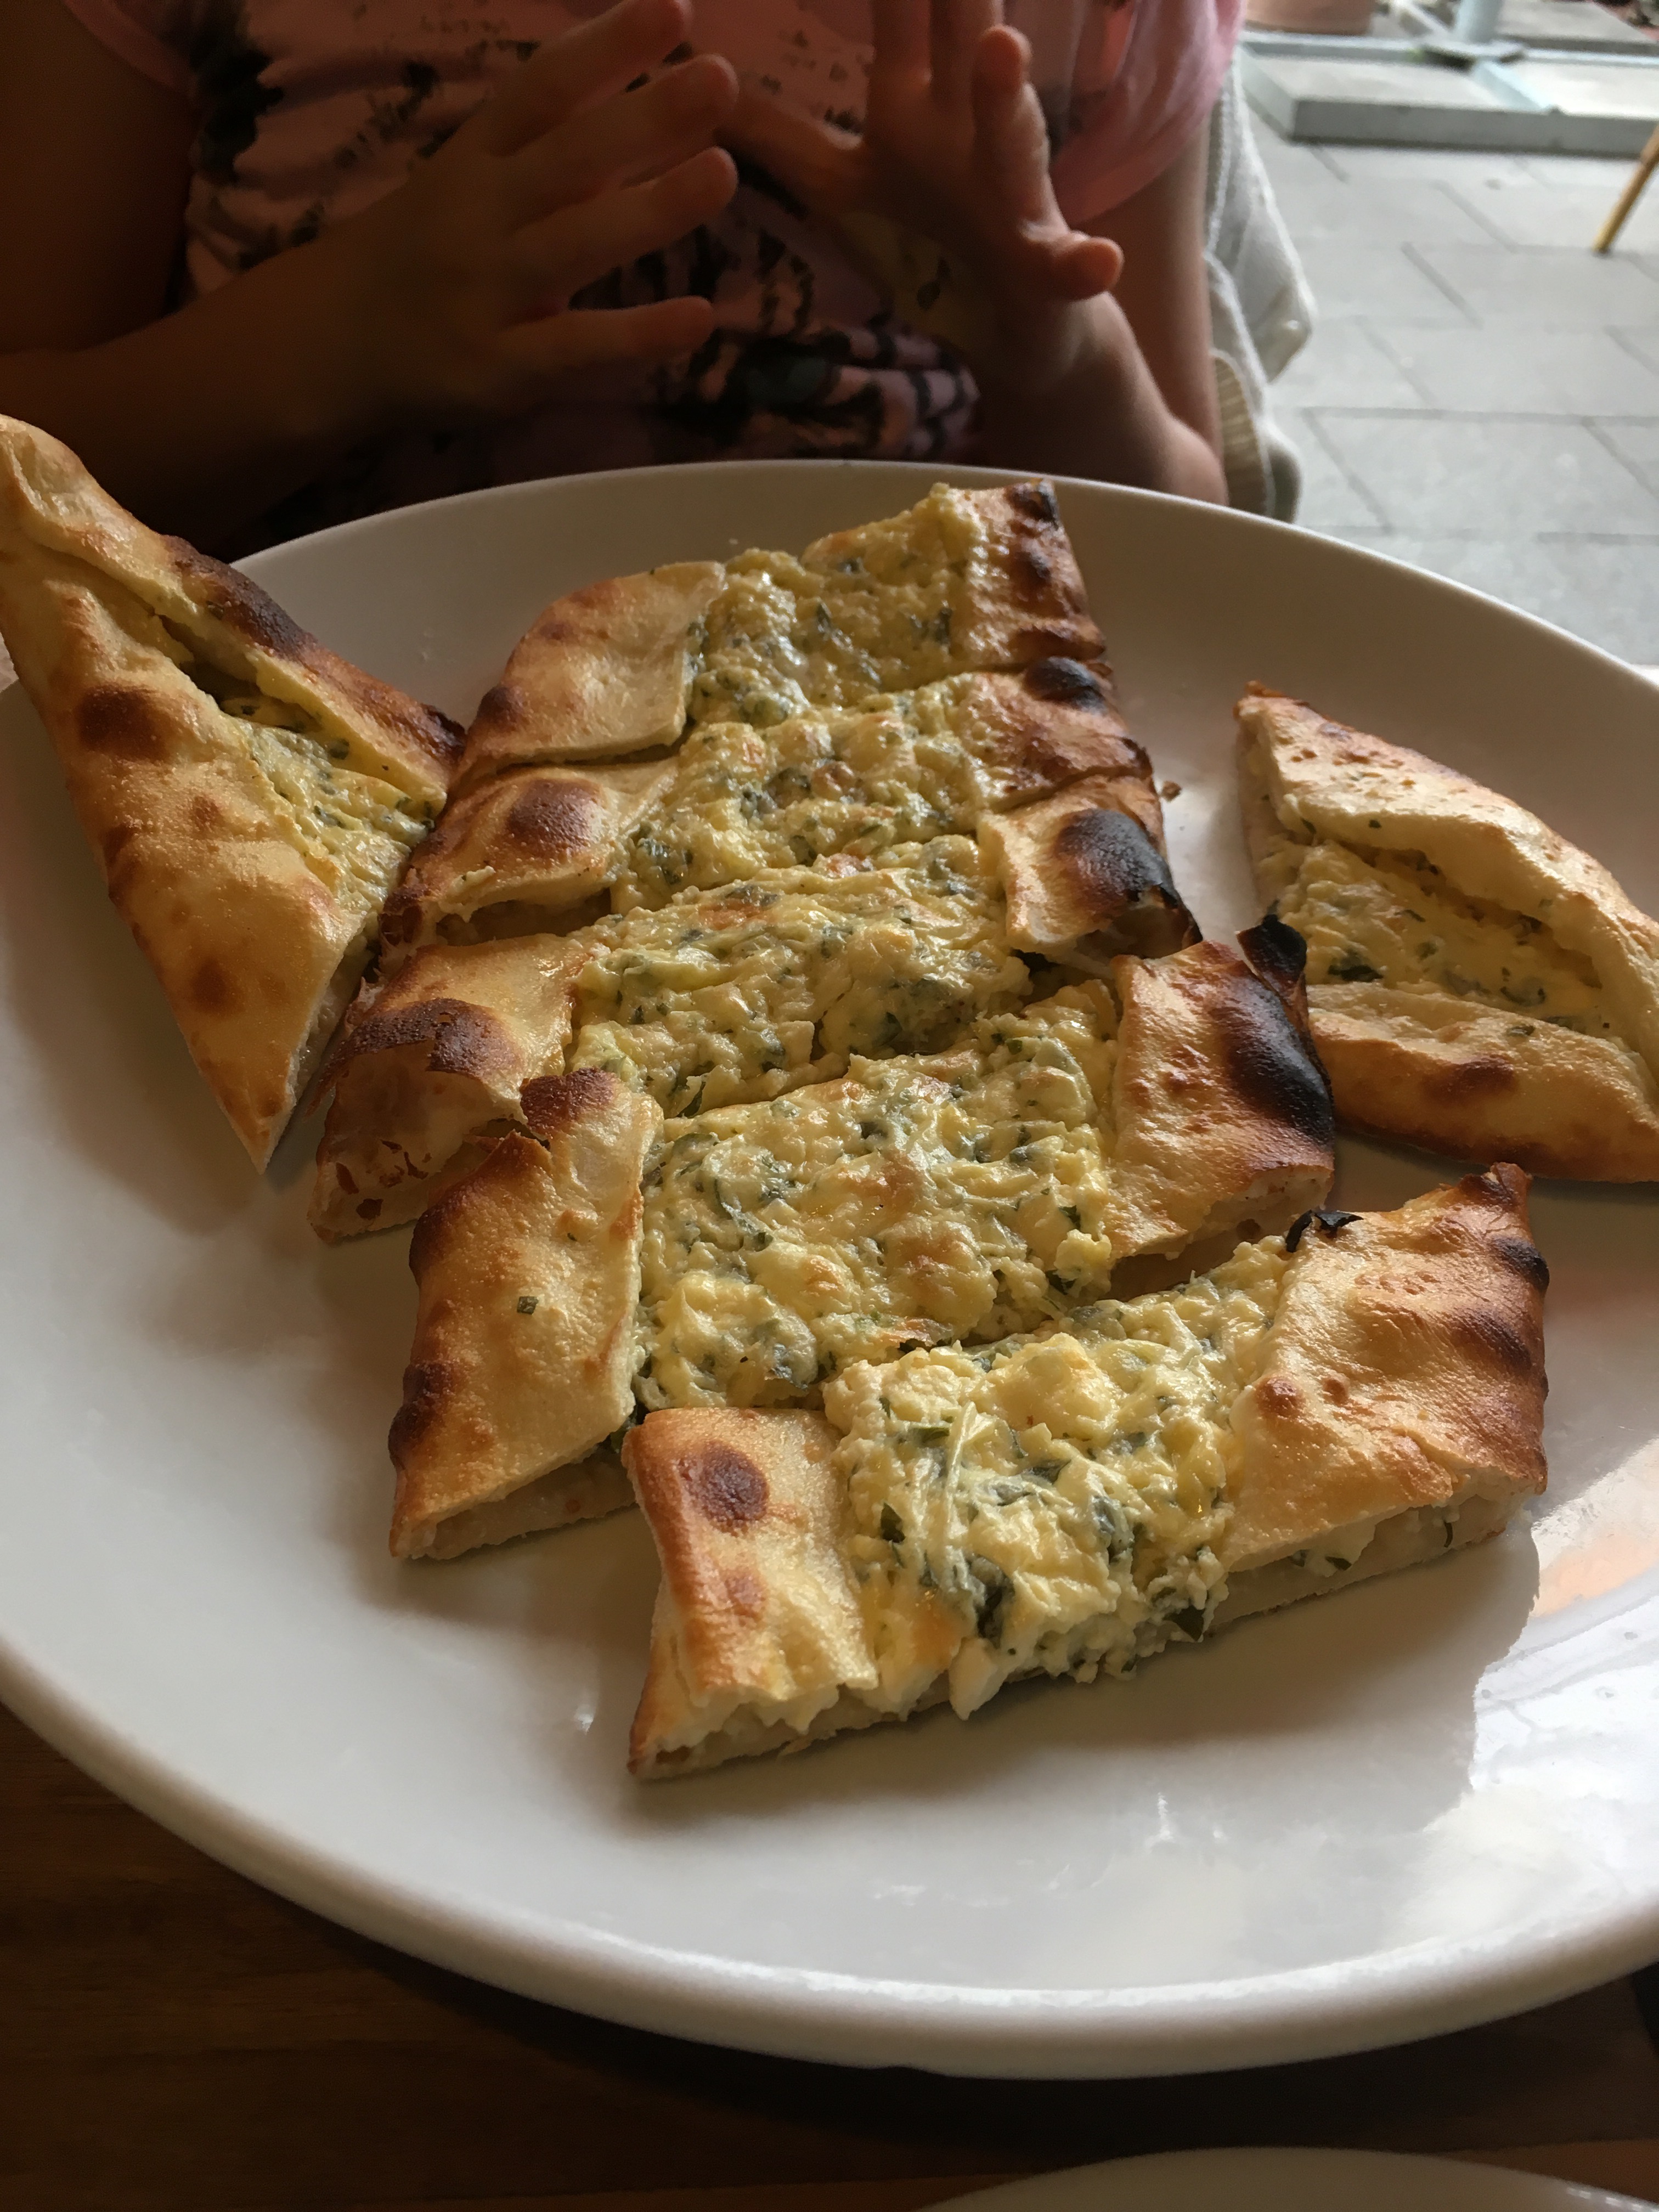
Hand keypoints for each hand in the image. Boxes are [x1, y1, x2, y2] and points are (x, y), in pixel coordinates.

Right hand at [322, 0, 738, 434]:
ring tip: (722, 171)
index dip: (606, 46)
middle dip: (644, 116)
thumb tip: (656, 101)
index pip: (542, 89)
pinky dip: (637, 335)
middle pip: (568, 157)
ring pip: (576, 244)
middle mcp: (480, 216)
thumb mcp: (472, 182)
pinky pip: (576, 349)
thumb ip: (553, 147)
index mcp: (474, 158)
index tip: (675, 11)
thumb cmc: (426, 251)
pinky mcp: (499, 368)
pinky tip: (698, 318)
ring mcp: (488, 293)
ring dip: (652, 209)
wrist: (336, 341)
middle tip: (720, 80)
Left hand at [720, 0, 1120, 385]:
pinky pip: (1066, 264)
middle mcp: (967, 127)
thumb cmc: (927, 241)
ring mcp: (1013, 193)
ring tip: (1002, 48)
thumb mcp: (840, 185)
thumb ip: (779, 136)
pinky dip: (1084, 262)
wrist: (1016, 326)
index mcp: (916, 102)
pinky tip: (1100, 259)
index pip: (897, 7)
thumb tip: (700, 85)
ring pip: (1010, 135)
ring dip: (1005, 95)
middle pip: (960, 36)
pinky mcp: (1045, 268)